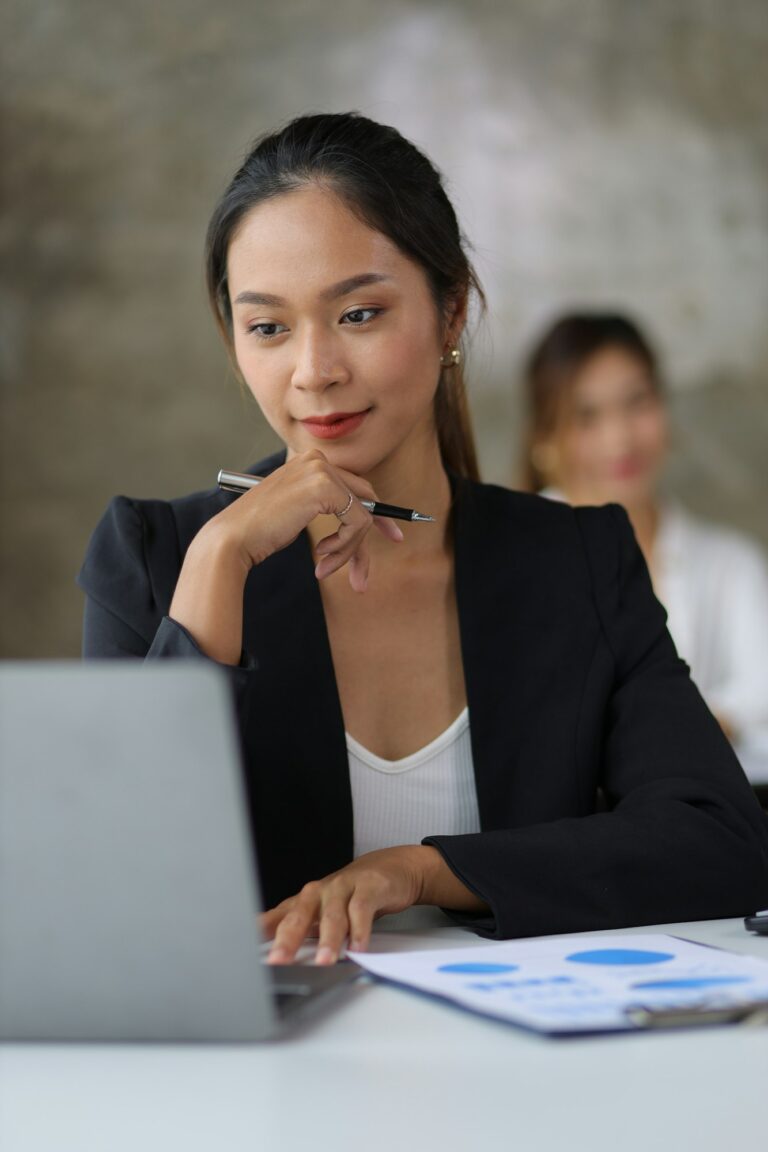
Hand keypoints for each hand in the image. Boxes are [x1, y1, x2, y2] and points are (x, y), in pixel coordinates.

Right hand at [169, 450, 402, 661]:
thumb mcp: (299, 514)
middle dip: (365, 541)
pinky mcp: (325, 488)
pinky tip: (322, 557)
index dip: (378, 514)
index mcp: (310, 462)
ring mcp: (322, 471)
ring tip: (327, 568)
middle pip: (365, 500)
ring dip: (349, 551)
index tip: (394, 535)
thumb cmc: (260, 532)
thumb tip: (370, 522)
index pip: (356, 486)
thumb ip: (330, 508)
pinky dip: (346, 548)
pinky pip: (358, 523)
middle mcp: (317, 459)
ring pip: (363, 516)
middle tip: (361, 578)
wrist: (233, 539)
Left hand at [261, 845, 487, 964]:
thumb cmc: (348, 896)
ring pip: (332, 915)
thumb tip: (269, 955)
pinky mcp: (368, 888)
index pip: (276, 918)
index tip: (243, 952)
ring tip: (325, 962)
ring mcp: (343, 888)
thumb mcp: (320, 914)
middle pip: (299, 915)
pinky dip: (359, 930)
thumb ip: (297, 931)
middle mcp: (318, 892)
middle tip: (280, 962)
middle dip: (288, 940)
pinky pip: (362, 910)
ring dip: (329, 939)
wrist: (388, 869)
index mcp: (303, 901)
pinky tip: (358, 948)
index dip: (260, 934)